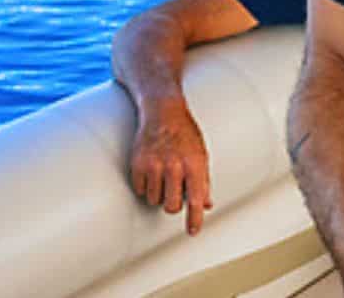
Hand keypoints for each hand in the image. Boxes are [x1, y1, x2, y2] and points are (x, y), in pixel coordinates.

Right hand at [129, 99, 213, 234]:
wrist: (163, 112)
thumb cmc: (185, 133)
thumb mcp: (201, 154)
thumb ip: (204, 181)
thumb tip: (206, 205)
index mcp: (194, 163)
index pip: (196, 199)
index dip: (194, 219)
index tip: (192, 232)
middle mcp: (174, 165)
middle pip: (171, 206)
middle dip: (173, 204)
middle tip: (174, 191)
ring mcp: (154, 165)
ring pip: (154, 200)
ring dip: (159, 194)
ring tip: (163, 175)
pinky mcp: (137, 165)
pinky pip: (141, 190)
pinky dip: (146, 186)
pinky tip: (151, 171)